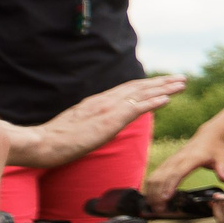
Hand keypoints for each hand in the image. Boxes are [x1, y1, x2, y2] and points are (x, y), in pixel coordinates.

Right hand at [13, 75, 188, 167]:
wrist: (41, 144)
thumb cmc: (55, 140)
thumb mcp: (79, 125)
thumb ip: (93, 120)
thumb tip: (103, 123)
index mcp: (97, 102)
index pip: (128, 90)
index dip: (147, 85)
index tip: (164, 82)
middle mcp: (104, 101)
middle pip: (138, 88)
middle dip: (162, 83)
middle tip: (182, 78)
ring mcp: (107, 109)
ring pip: (141, 94)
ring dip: (164, 88)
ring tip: (182, 84)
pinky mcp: (108, 120)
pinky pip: (135, 109)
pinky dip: (153, 103)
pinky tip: (167, 99)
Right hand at [147, 131, 223, 203]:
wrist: (208, 136)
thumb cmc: (215, 149)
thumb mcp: (222, 159)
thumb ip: (223, 170)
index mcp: (191, 158)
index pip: (177, 173)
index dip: (170, 185)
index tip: (166, 197)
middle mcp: (178, 159)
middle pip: (163, 177)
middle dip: (158, 194)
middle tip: (160, 209)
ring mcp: (170, 161)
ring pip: (156, 176)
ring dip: (152, 192)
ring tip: (155, 206)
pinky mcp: (167, 163)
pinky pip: (155, 175)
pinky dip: (151, 186)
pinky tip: (151, 197)